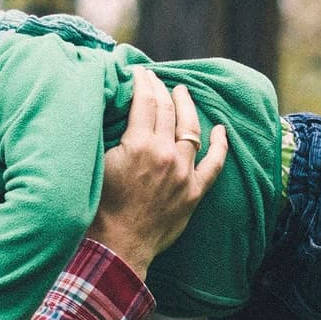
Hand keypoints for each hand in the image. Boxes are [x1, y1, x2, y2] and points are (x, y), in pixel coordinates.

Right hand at [85, 67, 226, 275]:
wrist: (116, 246)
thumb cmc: (99, 207)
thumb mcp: (98, 162)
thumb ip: (113, 136)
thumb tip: (117, 112)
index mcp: (140, 144)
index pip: (145, 101)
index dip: (143, 82)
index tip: (139, 73)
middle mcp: (166, 154)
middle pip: (168, 110)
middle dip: (161, 89)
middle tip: (155, 79)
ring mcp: (184, 173)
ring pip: (192, 129)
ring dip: (188, 107)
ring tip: (183, 92)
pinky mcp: (194, 193)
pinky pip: (215, 164)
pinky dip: (221, 145)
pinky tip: (221, 130)